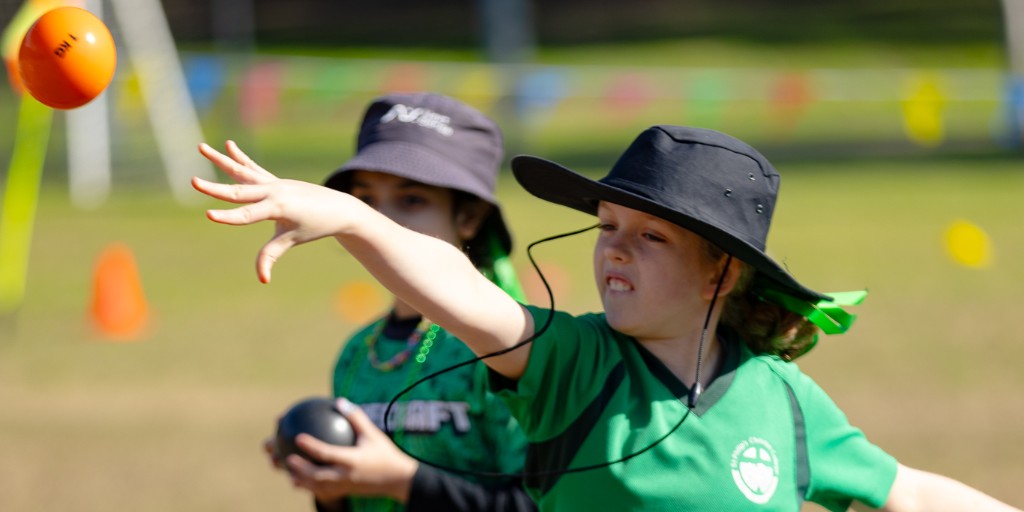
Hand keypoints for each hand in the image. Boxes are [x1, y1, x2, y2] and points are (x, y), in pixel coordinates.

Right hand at [193, 141, 365, 282]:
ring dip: (221, 160)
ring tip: (201, 147)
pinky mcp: (275, 181)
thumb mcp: (293, 239)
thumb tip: (262, 279)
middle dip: (215, 188)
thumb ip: (272, 254)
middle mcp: (274, 191)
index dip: (229, 217)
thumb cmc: (316, 226)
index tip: (209, 215)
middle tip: (193, 181)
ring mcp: (274, 183)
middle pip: (239, 191)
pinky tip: (229, 145)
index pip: (248, 214)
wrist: (338, 208)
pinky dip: (241, 158)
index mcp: (279, 206)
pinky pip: (253, 169)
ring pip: (242, 171)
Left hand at [283, 398, 418, 503]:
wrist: (397, 480)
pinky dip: (310, 487)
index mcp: (352, 460)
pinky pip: (323, 493)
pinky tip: (300, 481)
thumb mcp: (373, 434)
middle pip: (318, 476)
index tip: (298, 437)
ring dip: (302, 481)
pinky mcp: (345, 492)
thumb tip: (340, 401)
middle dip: (301, 469)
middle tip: (288, 458)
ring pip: (318, 487)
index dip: (312, 446)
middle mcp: (346, 476)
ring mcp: (344, 486)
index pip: (328, 454)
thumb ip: (356, 417)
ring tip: (288, 472)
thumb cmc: (385, 454)